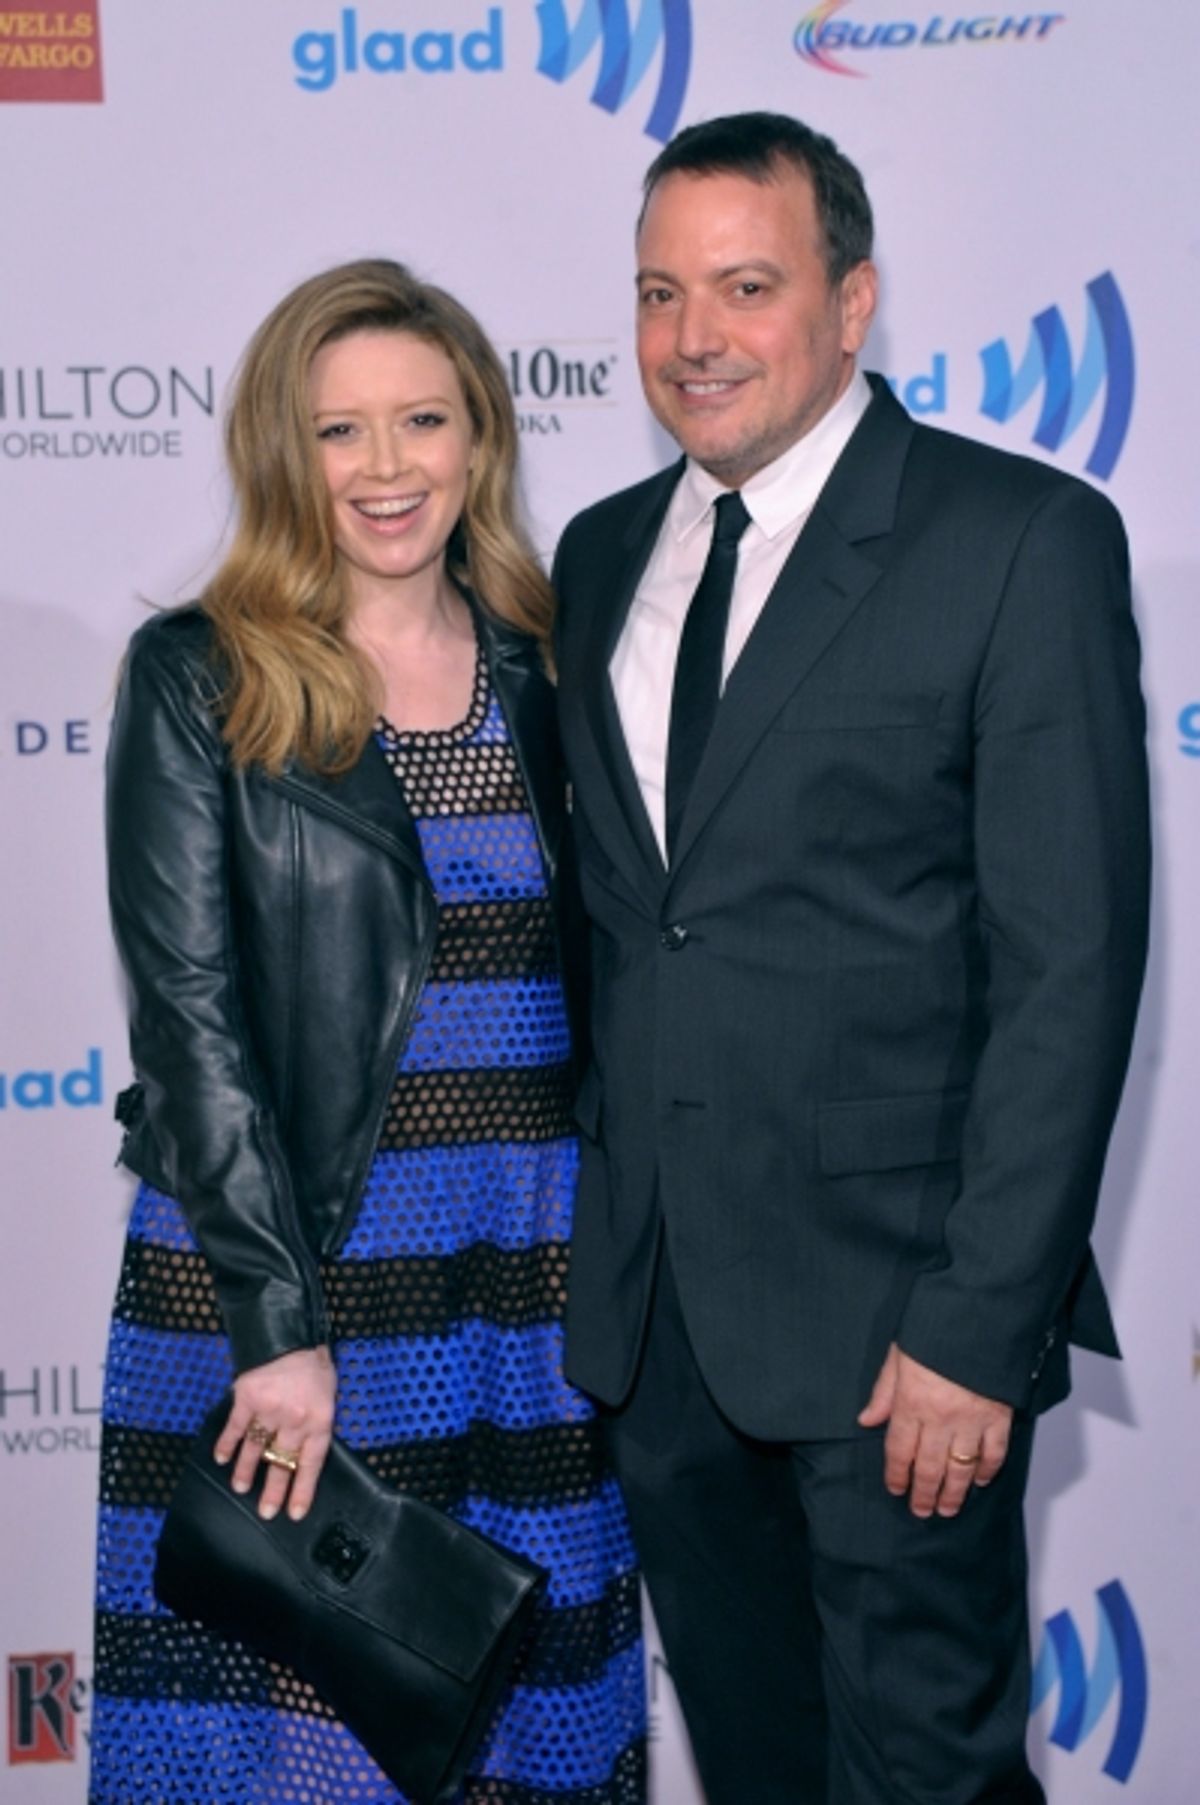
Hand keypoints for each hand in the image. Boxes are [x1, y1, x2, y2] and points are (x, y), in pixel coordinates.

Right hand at [214, 1345, 335, 1521]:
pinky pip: (235, 1428)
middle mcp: (294, 1420)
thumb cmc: (313, 1362)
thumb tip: (307, 1445)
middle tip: (266, 1513)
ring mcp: (268, 1411)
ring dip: (247, 1471)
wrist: (288, 1333)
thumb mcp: (328, 1391)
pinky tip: (221, 1458)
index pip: (311, 1463)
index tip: (294, 1512)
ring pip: (256, 1449)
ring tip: (241, 1488)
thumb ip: (318, 1418)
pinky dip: (227, 1444)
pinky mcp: (246, 1400)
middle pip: (282, 1462)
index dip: (302, 1489)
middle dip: (274, 1490)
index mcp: (318, 1419)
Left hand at [857, 1343, 1012, 1519]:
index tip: (895, 1489)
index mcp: (912, 1403)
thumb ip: (883, 1391)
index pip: (899, 1450)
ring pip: (960, 1469)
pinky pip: (994, 1453)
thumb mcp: (898, 1354)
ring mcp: (972, 1421)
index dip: (896, 1474)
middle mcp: (940, 1419)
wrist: (979, 1316)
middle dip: (923, 1494)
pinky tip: (979, 1481)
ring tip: (947, 1509)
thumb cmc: (935, 1330)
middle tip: (921, 1511)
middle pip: (928, 1467)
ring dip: (953, 1493)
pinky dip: (987, 1471)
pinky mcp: (999, 1417)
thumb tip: (866, 1420)